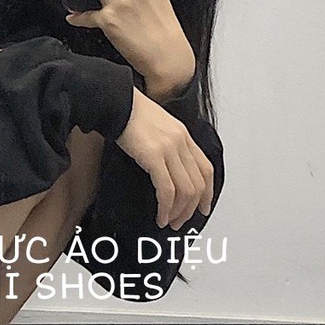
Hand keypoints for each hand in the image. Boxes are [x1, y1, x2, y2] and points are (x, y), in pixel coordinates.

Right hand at [116, 88, 214, 228]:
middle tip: (181, 222)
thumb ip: (166, 144)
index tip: (203, 207)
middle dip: (191, 208)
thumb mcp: (156, 126)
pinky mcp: (153, 156)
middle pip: (198, 184)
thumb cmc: (129, 113)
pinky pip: (167, 189)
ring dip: (179, 211)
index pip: (206, 169)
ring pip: (185, 190)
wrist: (116, 102)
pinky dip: (166, 207)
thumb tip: (166, 167)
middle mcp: (181, 143)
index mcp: (184, 136)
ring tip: (169, 222)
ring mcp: (169, 149)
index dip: (208, 192)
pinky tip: (160, 215)